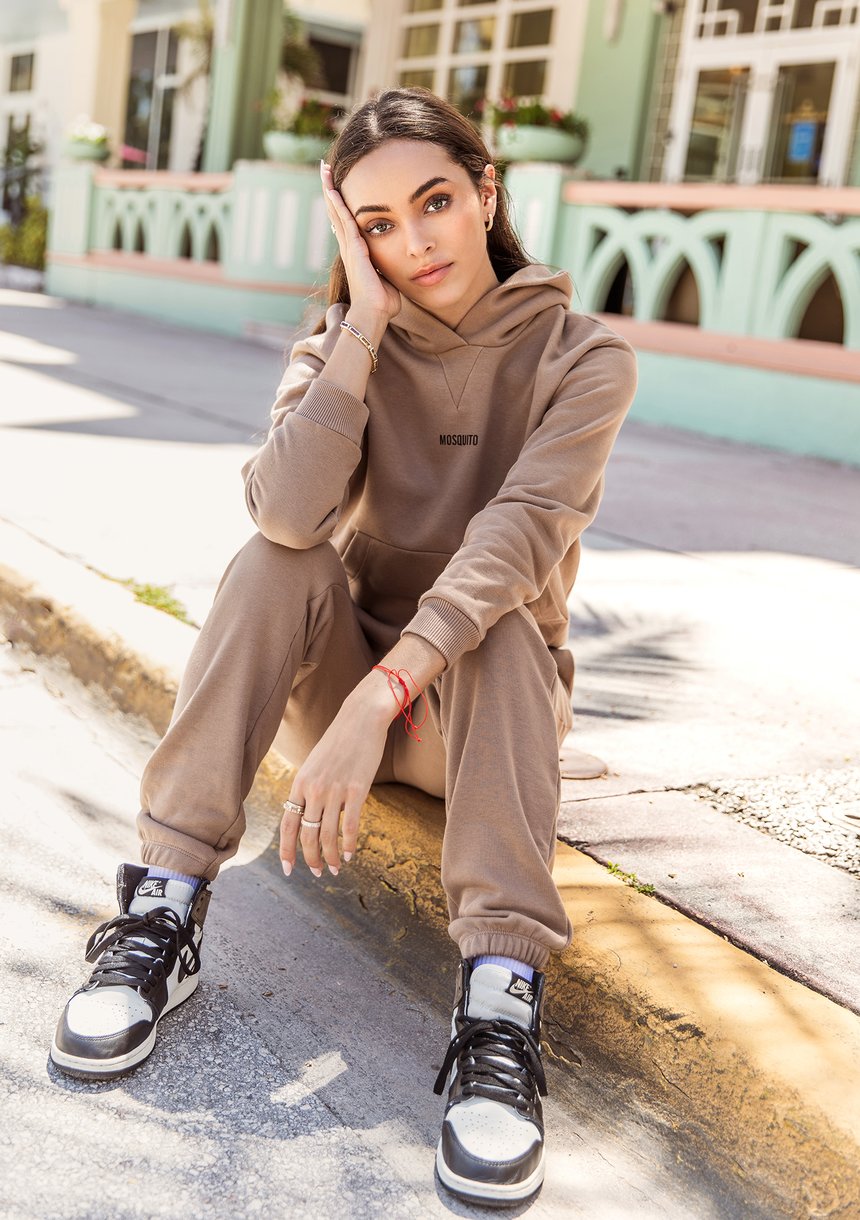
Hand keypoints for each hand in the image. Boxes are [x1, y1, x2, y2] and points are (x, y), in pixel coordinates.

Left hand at [280, 677, 393, 876]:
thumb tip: (308, 814)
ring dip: (330, 857)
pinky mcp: (356, 790)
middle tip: (317, 873)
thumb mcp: (315, 763)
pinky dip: (349, 845)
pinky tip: (350, 855)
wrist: (361, 718)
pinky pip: (350, 826)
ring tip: (333, 869)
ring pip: (328, 835)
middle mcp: (313, 789)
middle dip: (310, 859)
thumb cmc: (340, 740)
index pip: (287, 824)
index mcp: (300, 782)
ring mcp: (335, 790)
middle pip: (306, 835)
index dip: (286, 850)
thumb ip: (309, 787)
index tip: (289, 869)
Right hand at [321, 160, 400, 321]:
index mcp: (357, 253)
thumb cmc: (382, 303)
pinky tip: (332, 188)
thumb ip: (388, 270)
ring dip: (330, 189)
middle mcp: (349, 247)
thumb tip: (395, 270)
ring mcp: (348, 247)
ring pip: (337, 211)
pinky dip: (337, 203)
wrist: (373, 314)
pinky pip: (344, 220)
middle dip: (331, 189)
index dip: (341, 204)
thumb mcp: (387, 280)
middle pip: (336, 211)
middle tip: (325, 168)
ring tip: (324, 169)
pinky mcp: (353, 248)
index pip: (346, 222)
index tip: (337, 186)